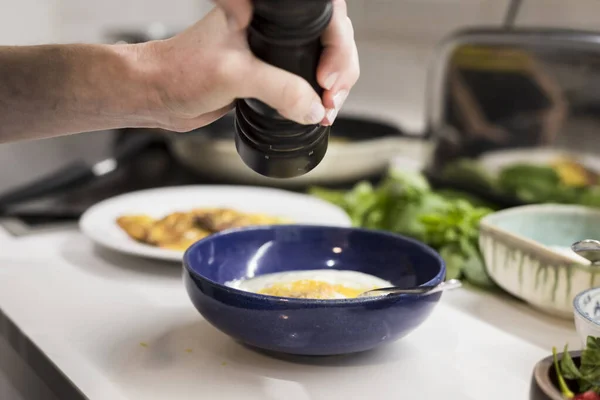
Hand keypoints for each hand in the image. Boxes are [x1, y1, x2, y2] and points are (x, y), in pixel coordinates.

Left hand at [145, 0, 358, 131]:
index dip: (337, 48)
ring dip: (331, 90)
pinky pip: (303, 83)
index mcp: (266, 12)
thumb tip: (315, 108)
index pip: (324, 18)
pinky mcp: (268, 74)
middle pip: (330, 40)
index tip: (326, 80)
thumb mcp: (236, 75)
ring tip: (325, 111)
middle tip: (329, 100)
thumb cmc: (181, 70)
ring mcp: (272, 51)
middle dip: (341, 72)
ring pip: (320, 63)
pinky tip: (316, 113)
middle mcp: (273, 27)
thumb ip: (279, 89)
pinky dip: (315, 99)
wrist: (159, 95)